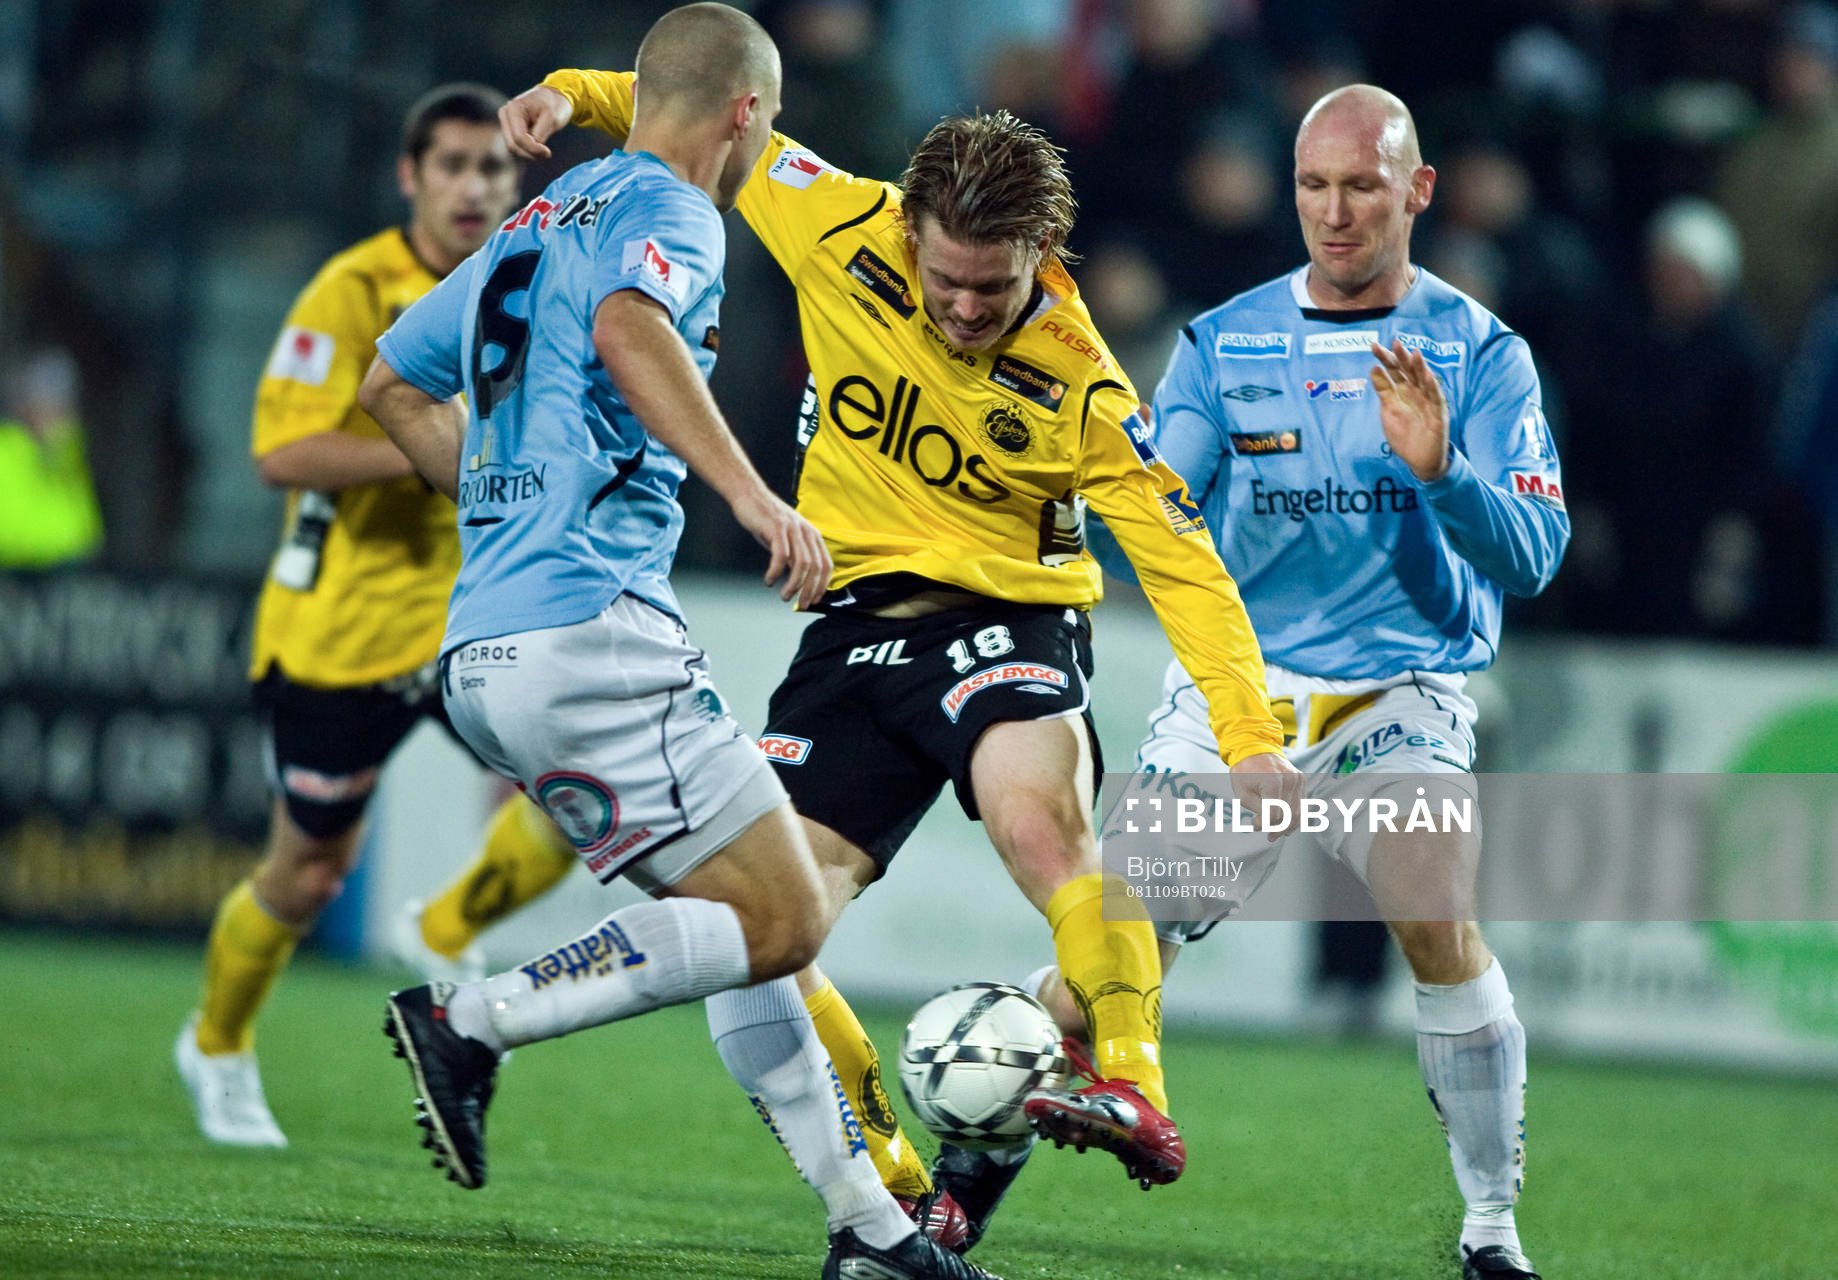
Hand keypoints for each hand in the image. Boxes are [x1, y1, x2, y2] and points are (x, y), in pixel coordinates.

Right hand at [499, 85, 572, 160]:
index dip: (533, 149)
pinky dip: (528, 150)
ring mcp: (506, 123)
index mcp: (513, 109)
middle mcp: (505, 115)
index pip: (519, 137)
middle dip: (530, 153)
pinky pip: (517, 147)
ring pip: (513, 148)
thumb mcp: (551, 118)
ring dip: (529, 153)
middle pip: (512, 145)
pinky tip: (538, 145)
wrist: (553, 98)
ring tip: (544, 148)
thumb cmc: (554, 105)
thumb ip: (540, 135)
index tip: (548, 153)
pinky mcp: (510, 130)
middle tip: (546, 153)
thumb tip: (532, 150)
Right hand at [732, 489, 831, 609]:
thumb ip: (796, 556)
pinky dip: (775, 572)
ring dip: (793, 585)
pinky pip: (781, 556)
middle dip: (809, 591)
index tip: (814, 600)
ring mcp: (792, 529)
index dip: (822, 585)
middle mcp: (806, 531)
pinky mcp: (776, 528)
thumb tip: (800, 582)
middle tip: (800, 605)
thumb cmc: (767, 520)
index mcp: (812, 535)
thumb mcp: (787, 539)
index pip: (826, 565)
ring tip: (783, 596)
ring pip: (801, 565)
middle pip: (815, 568)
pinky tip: (769, 580)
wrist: (749, 496)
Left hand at [1229, 751, 1303, 841]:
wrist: (1254, 747)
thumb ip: (1257, 811)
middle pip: (1289, 816)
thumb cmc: (1245, 772)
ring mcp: (1298, 779)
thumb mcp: (1242, 793)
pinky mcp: (1301, 779)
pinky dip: (1295, 816)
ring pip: (1298, 812)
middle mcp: (1289, 780)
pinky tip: (1286, 824)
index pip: (1274, 815)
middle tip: (1269, 836)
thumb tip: (1265, 826)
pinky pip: (1301, 804)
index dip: (1265, 824)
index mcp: (1272, 782)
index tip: (1254, 823)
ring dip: (1289, 826)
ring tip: (1278, 833)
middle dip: (1278, 829)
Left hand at [1370, 339, 1449, 481]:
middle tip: (1392, 343)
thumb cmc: (1405, 434)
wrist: (1420, 459)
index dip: (1384, 358)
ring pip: (1423, 379)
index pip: (1393, 370)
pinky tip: (1427, 375)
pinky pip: (1435, 397)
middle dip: (1400, 357)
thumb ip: (1383, 392)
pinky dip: (1431, 386)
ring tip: (1412, 353)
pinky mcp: (1438, 412)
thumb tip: (1374, 369)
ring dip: (1418, 366)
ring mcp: (1428, 400)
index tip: (1373, 346)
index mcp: (1402, 391)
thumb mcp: (1389, 411)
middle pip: (1407, 371)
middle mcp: (1415, 391)